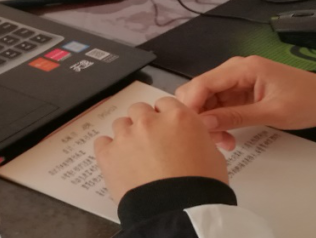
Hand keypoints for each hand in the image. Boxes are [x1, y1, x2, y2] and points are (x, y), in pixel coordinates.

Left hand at [95, 97, 227, 203]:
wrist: (180, 212)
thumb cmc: (203, 186)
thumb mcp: (213, 155)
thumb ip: (196, 137)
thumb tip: (189, 138)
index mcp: (178, 116)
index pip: (165, 104)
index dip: (166, 118)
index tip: (167, 131)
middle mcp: (149, 121)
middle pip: (140, 110)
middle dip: (145, 124)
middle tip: (152, 145)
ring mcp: (127, 137)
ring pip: (121, 124)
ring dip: (127, 136)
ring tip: (135, 157)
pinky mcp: (108, 155)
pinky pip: (102, 142)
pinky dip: (109, 150)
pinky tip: (118, 162)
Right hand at [176, 56, 315, 149]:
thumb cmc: (306, 102)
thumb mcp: (272, 113)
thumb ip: (236, 117)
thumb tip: (204, 124)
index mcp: (243, 68)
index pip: (204, 82)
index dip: (191, 104)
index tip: (188, 128)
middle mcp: (236, 70)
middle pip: (202, 90)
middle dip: (199, 115)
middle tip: (210, 140)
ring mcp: (238, 82)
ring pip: (209, 100)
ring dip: (209, 121)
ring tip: (223, 143)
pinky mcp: (242, 93)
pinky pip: (220, 105)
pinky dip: (219, 121)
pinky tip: (227, 137)